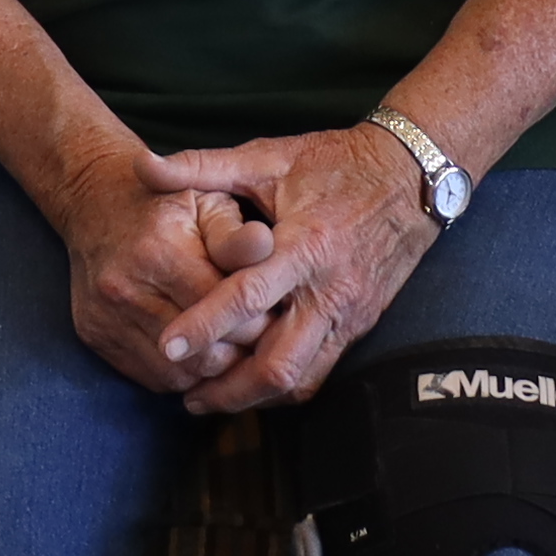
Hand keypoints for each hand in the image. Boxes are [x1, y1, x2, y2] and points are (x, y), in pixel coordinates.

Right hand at [44, 130, 260, 397]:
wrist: (93, 200)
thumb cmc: (166, 202)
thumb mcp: (206, 202)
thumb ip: (234, 233)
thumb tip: (265, 245)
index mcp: (158, 252)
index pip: (220, 312)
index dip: (257, 322)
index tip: (278, 319)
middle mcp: (125, 289)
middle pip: (199, 353)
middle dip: (238, 354)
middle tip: (261, 343)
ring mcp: (105, 317)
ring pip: (176, 374)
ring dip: (211, 371)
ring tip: (233, 349)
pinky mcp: (94, 336)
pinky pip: (151, 376)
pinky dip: (182, 373)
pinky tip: (200, 353)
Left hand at [153, 123, 447, 418]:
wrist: (412, 176)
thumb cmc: (334, 163)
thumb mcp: (268, 156)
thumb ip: (202, 166)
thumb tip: (142, 165)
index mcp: (303, 244)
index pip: (248, 295)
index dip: (205, 324)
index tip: (167, 347)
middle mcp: (328, 288)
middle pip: (277, 362)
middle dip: (228, 389)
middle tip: (185, 396)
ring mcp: (349, 313)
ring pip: (300, 379)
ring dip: (253, 397)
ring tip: (211, 399)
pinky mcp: (360, 325)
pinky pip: (320, 372)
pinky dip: (283, 388)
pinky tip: (254, 387)